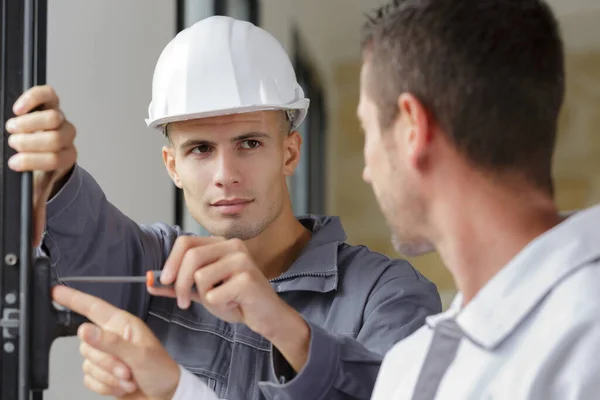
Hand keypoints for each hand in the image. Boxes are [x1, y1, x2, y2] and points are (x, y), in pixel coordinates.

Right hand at [5, 85, 76, 246]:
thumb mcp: (37, 189)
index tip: (14, 164)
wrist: (45, 144)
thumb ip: (36, 212)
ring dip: (29, 123)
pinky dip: (32, 98)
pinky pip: (47, 95)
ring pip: (53, 116)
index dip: (33, 161)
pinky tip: (17, 107)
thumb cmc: (39, 166)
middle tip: (13, 144)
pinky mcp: (51, 102)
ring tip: (12, 129)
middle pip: (55, 136)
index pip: (56, 159)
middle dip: (30, 141)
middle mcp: (66, 137)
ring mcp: (60, 118)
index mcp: (65, 158)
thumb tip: (34, 242)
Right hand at [51, 285, 179, 399]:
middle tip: (127, 370)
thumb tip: (85, 330)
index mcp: (123, 324)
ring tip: (129, 378)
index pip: (93, 307)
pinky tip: (121, 385)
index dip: (73, 298)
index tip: (55, 292)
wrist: (165, 395)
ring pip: (87, 364)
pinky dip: (105, 386)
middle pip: (87, 344)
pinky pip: (88, 379)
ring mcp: (107, 356)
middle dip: (107, 363)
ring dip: (109, 377)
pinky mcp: (102, 374)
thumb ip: (111, 342)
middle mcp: (113, 337)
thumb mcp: (139, 354)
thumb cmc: (161, 370)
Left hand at [150, 236, 310, 371]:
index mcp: (221, 244)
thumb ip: (177, 285)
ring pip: (201, 276)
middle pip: (191, 257)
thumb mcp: (202, 291)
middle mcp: (232, 246)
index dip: (170, 262)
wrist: (266, 316)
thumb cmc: (236, 301)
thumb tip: (150, 282)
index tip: (164, 281)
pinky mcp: (247, 278)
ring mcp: (242, 260)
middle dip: (180, 283)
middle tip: (184, 302)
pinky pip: (214, 294)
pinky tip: (233, 305)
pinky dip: (218, 306)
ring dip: (204, 297)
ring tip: (221, 301)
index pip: (186, 242)